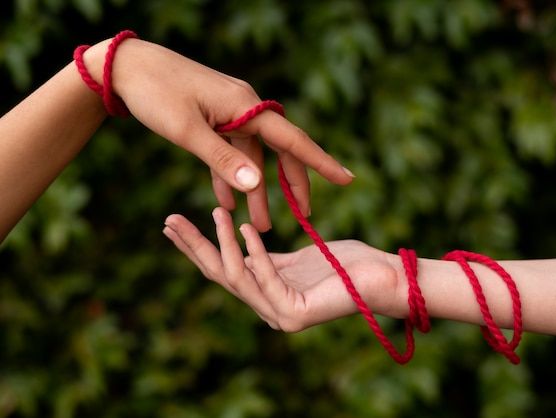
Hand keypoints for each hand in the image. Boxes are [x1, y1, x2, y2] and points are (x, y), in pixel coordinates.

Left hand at [83, 38, 353, 231]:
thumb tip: (257, 184)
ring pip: (252, 157)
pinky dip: (229, 175)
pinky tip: (226, 201)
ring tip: (257, 225)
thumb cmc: (155, 95)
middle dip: (289, 186)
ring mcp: (231, 112)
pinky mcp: (215, 118)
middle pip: (279, 151)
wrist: (126, 68)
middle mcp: (245, 108)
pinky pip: (230, 151)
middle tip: (301, 217)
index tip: (347, 179)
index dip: (321, 162)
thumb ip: (222, 159)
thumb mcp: (187, 132)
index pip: (292, 139)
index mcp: (246, 107)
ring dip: (253, 190)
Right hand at [162, 208, 405, 330]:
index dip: (197, 247)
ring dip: (223, 243)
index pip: (223, 269)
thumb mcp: (296, 258)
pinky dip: (254, 252)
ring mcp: (279, 315)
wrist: (381, 277)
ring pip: (239, 276)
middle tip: (170, 220)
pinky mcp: (295, 314)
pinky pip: (267, 277)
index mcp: (266, 293)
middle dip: (194, 247)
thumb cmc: (345, 264)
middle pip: (220, 275)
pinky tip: (244, 227)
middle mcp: (268, 308)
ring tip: (216, 211)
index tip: (173, 224)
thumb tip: (240, 239)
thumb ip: (268, 258)